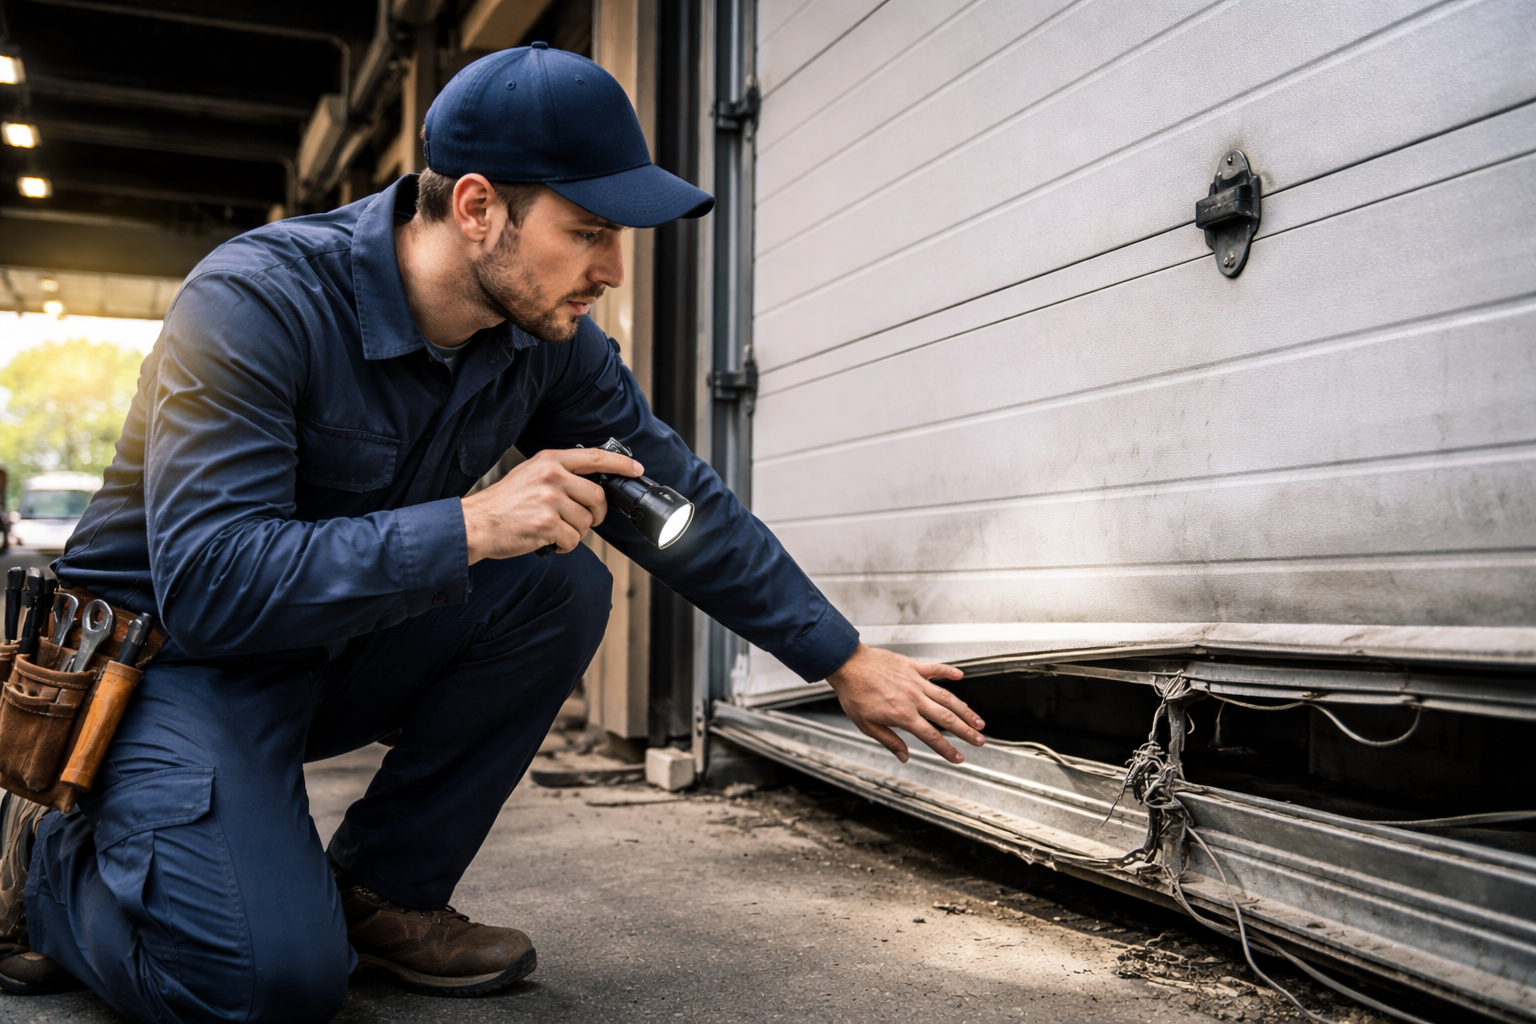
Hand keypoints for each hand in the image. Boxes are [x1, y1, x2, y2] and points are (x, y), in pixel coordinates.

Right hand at [461, 448, 642, 562]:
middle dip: (596, 513)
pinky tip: (548, 541)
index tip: (636, 468)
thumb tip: (592, 481)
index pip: (595, 458)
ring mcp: (549, 500)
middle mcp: (551, 476)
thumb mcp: (530, 474)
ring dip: (575, 532)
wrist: (476, 523)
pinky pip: (573, 540)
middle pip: (597, 496)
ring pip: (586, 522)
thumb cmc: (503, 503)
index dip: (621, 464)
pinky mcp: (546, 524)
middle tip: (584, 519)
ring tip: (554, 530)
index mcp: (549, 460)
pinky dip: (565, 546)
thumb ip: (559, 472)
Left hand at [825, 644, 983, 763]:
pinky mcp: (912, 666)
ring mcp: (915, 681)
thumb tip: (904, 756)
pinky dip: (949, 672)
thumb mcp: (866, 725)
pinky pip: (935, 669)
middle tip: (980, 740)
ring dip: (965, 709)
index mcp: (903, 715)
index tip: (959, 757)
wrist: (847, 665)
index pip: (931, 737)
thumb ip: (889, 741)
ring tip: (978, 719)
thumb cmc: (854, 693)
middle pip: (946, 718)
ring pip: (947, 696)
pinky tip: (960, 676)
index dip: (947, 749)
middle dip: (966, 731)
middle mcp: (913, 698)